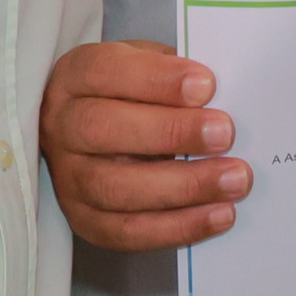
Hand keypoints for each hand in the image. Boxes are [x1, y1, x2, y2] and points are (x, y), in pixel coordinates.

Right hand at [40, 39, 250, 252]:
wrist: (98, 132)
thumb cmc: (135, 92)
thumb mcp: (150, 64)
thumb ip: (180, 74)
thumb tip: (231, 91)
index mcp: (76, 76)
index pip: (104, 72)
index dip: (155, 79)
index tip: (206, 86)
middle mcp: (61, 126)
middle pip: (103, 129)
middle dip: (170, 132)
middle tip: (225, 134)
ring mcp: (68, 177)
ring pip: (114, 188)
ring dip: (182, 187)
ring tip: (234, 180)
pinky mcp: (83, 218)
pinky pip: (126, 231)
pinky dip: (177, 227)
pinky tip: (220, 214)